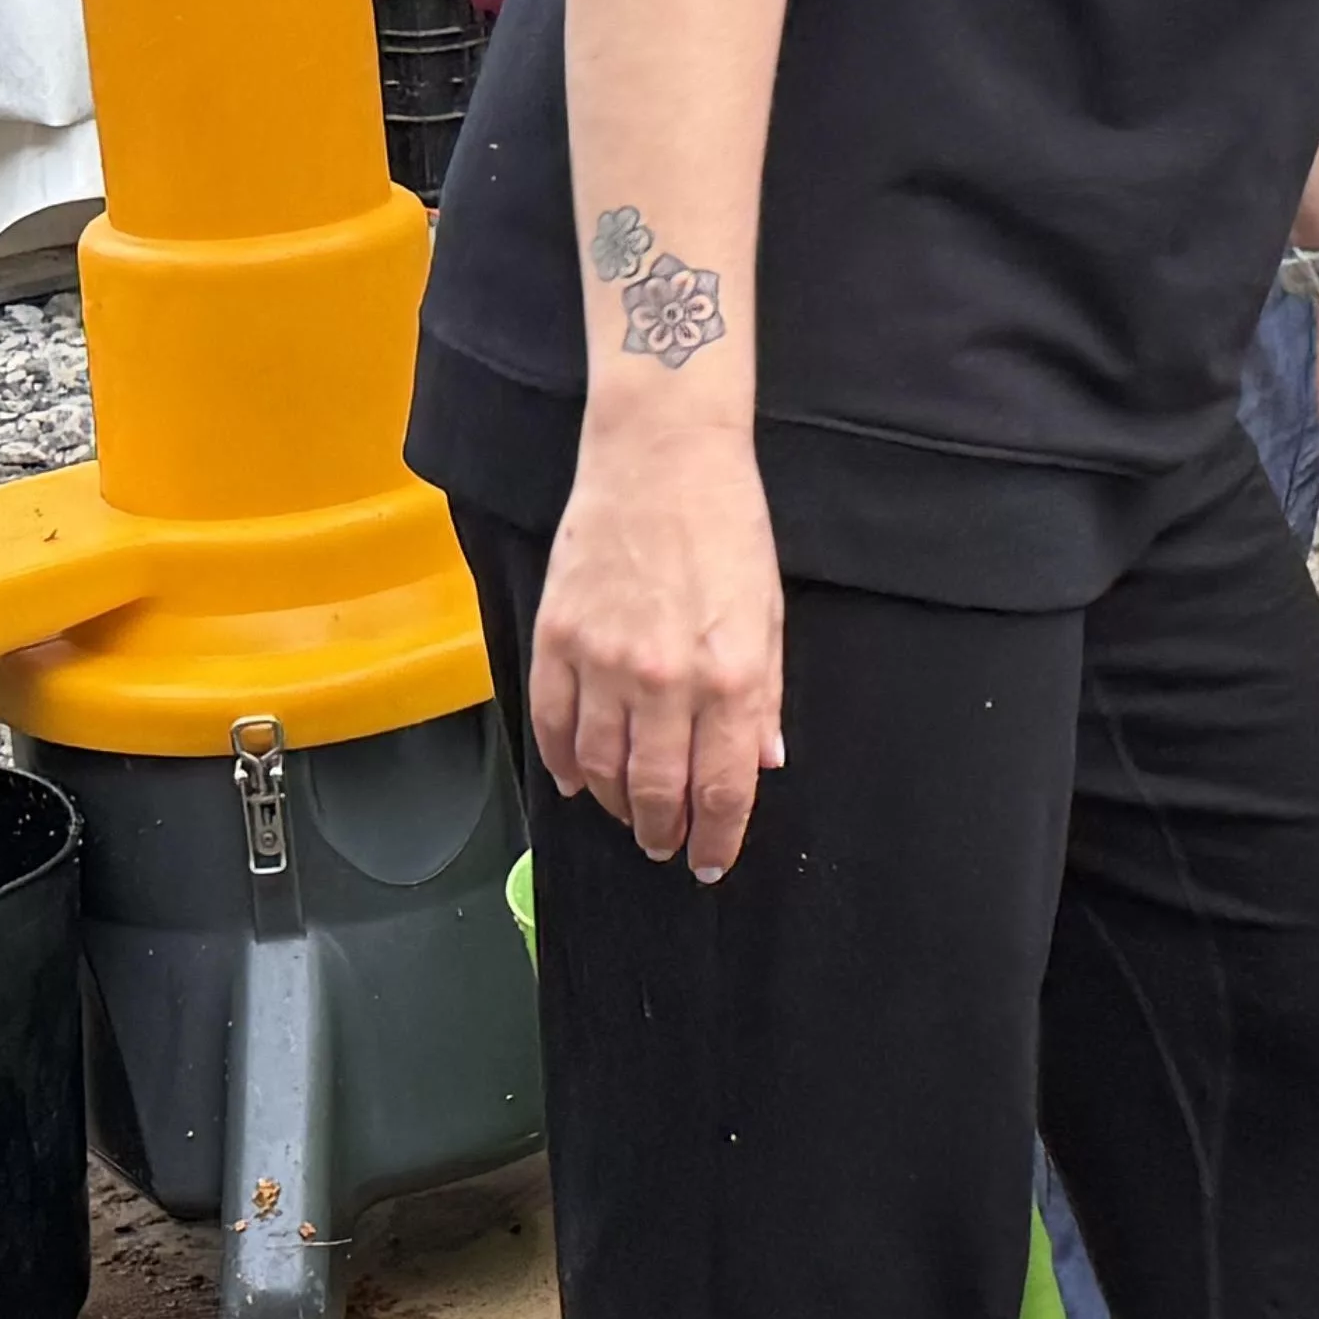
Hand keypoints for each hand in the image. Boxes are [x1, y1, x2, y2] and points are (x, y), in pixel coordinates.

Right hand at [534, 414, 786, 879]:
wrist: (661, 457)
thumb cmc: (726, 527)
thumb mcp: (768, 613)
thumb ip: (764, 697)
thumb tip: (762, 763)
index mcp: (729, 676)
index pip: (722, 788)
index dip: (717, 836)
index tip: (710, 861)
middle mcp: (664, 679)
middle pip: (655, 789)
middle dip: (662, 831)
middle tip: (665, 845)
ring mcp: (602, 661)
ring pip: (599, 767)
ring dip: (613, 803)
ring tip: (626, 813)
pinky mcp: (556, 639)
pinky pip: (551, 724)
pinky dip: (562, 762)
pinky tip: (575, 778)